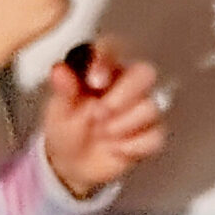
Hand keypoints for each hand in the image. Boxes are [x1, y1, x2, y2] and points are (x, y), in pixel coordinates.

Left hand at [41, 46, 165, 200]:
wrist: (72, 165)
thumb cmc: (67, 129)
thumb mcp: (59, 110)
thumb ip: (63, 89)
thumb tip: (59, 70)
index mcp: (103, 70)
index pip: (112, 49)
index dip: (106, 60)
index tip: (94, 80)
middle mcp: (126, 85)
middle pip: (145, 73)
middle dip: (123, 95)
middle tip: (98, 114)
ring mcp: (142, 109)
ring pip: (150, 107)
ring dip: (123, 125)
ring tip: (102, 134)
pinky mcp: (151, 134)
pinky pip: (155, 136)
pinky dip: (132, 146)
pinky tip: (115, 148)